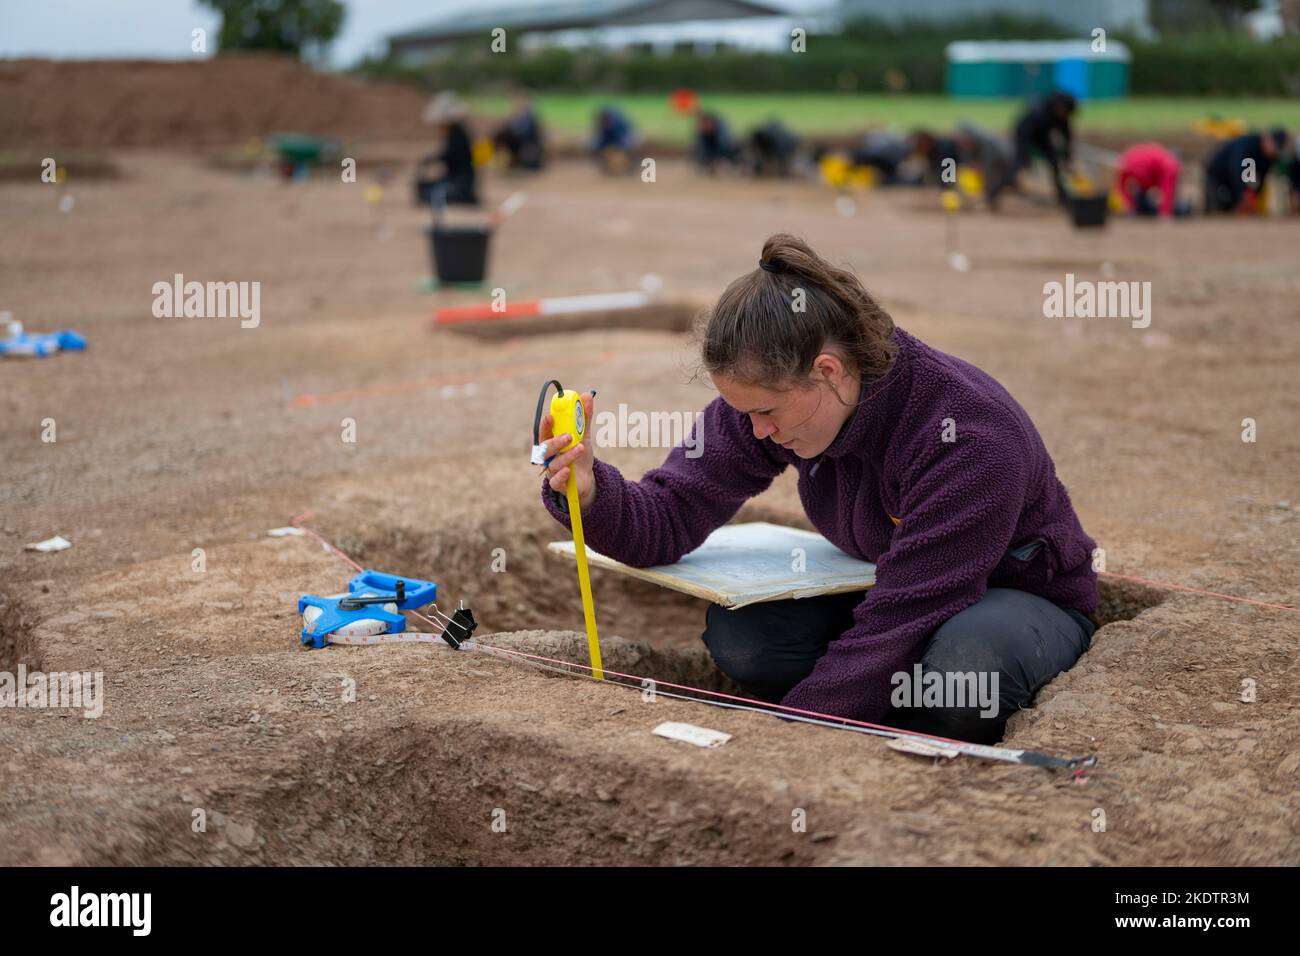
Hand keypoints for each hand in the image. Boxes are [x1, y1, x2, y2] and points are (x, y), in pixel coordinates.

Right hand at [538, 391, 596, 511]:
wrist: (586, 479)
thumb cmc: (579, 455)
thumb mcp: (584, 435)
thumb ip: (584, 418)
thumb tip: (587, 395)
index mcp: (551, 443)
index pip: (544, 433)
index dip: (545, 425)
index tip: (551, 416)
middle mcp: (548, 457)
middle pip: (546, 449)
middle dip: (556, 441)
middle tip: (569, 436)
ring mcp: (551, 471)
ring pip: (553, 464)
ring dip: (567, 456)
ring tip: (581, 448)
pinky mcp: (558, 485)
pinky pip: (555, 482)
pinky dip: (560, 476)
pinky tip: (567, 470)